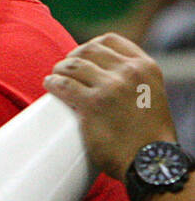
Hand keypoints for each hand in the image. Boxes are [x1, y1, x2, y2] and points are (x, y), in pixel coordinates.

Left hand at [44, 33, 177, 180]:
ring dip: (59, 70)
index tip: (81, 57)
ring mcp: (111, 87)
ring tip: (54, 78)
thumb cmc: (148, 134)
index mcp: (145, 67)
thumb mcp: (150, 94)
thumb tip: (104, 73)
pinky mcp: (92, 105)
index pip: (110, 40)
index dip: (89, 46)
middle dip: (72, 57)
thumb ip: (133, 80)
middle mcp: (129, 72)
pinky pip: (63, 84)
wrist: (151, 160)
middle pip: (87, 50)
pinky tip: (49, 86)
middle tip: (64, 70)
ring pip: (72, 65)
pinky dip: (52, 83)